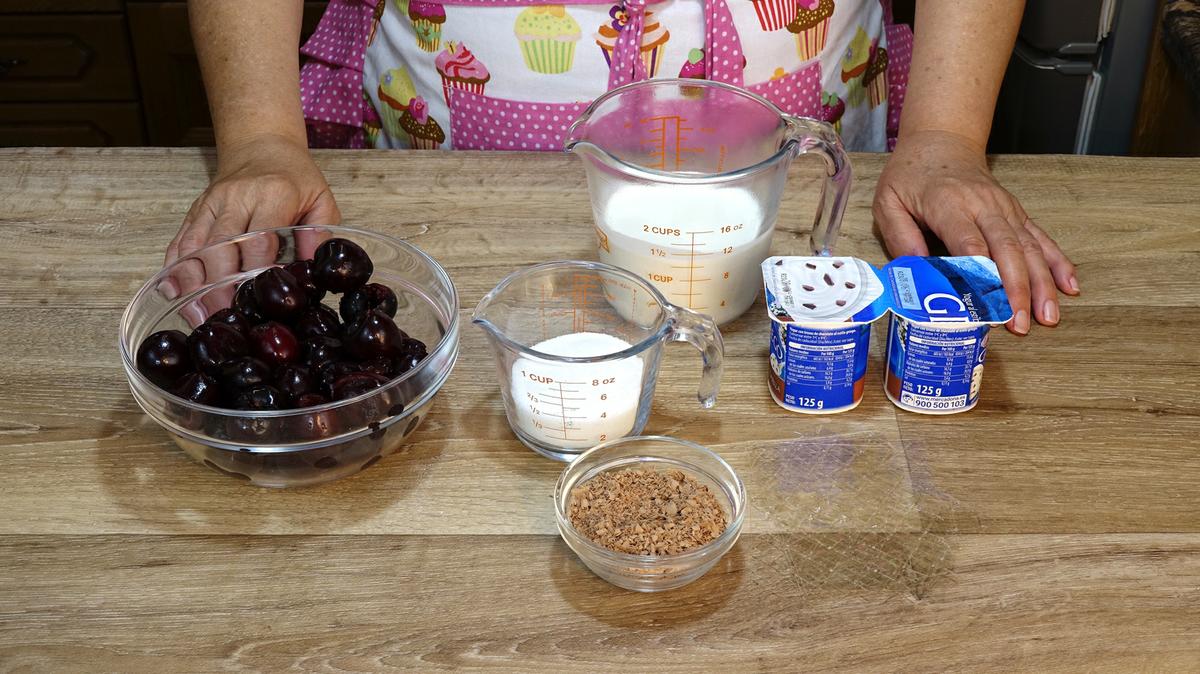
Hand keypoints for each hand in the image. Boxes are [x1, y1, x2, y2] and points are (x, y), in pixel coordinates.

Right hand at [163, 133, 339, 320]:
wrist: (262, 145)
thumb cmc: (295, 177)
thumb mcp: (320, 200)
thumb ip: (320, 235)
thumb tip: (312, 272)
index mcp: (272, 195)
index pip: (259, 238)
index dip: (256, 271)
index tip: (258, 299)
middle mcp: (237, 198)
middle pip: (221, 246)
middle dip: (220, 285)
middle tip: (225, 316)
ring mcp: (212, 204)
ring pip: (195, 246)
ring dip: (193, 283)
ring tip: (196, 315)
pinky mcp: (196, 210)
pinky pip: (181, 241)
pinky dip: (175, 268)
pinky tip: (173, 293)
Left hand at [873, 130, 1078, 334]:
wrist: (941, 141)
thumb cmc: (910, 175)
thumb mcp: (888, 201)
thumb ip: (899, 235)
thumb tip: (914, 270)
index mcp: (948, 204)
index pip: (968, 242)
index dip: (979, 275)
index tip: (984, 306)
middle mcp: (983, 205)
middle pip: (1006, 249)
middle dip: (1016, 289)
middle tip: (1020, 324)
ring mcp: (1004, 208)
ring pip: (1029, 247)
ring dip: (1041, 283)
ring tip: (1048, 316)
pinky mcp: (1016, 212)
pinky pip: (1040, 237)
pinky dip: (1057, 262)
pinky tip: (1069, 286)